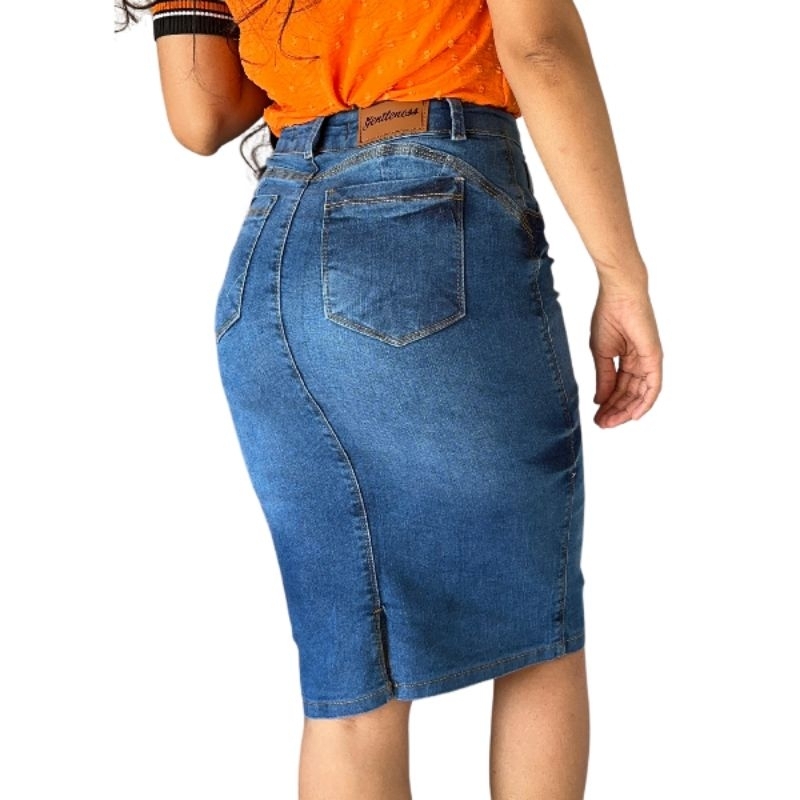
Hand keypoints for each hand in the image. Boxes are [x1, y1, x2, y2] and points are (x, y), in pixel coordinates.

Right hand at [590, 282, 662, 427]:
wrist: (619, 295)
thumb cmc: (608, 316)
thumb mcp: (601, 353)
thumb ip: (603, 377)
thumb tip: (599, 400)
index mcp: (627, 359)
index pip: (619, 388)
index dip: (607, 404)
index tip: (595, 417)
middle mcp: (640, 362)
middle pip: (629, 394)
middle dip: (615, 410)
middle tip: (601, 424)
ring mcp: (649, 360)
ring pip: (641, 394)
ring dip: (626, 411)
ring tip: (609, 422)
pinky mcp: (654, 358)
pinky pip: (653, 386)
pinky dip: (645, 402)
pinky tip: (633, 415)